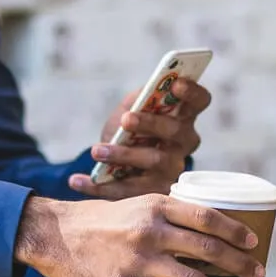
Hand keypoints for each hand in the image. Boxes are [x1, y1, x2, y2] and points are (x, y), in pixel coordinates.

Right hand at [14, 191, 264, 276]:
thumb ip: (164, 217)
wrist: (53, 236)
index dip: (236, 231)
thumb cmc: (96, 222)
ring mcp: (137, 261)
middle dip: (240, 264)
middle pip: (208, 249)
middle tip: (258, 275)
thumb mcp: (132, 207)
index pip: (207, 217)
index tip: (255, 243)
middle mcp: (150, 231)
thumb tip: (202, 234)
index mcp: (155, 206)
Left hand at [68, 78, 210, 199]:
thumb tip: (142, 98)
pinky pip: (126, 190)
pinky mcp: (151, 193)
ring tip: (96, 150)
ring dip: (123, 155)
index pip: (199, 101)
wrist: (113, 164)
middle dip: (151, 124)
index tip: (176, 83)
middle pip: (175, 132)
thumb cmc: (127, 130)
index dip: (192, 92)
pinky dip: (98, 185)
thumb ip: (137, 100)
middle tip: (126, 119)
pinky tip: (76, 180)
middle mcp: (183, 145)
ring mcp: (170, 171)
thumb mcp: (130, 109)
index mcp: (183, 117)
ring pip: (154, 162)